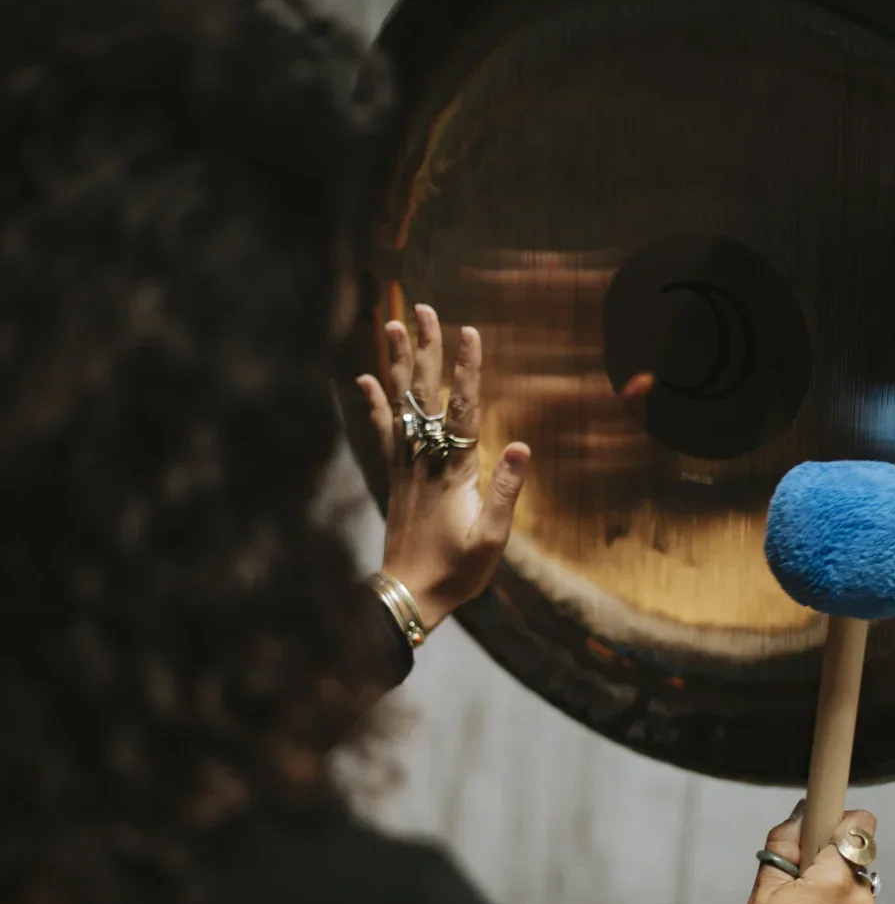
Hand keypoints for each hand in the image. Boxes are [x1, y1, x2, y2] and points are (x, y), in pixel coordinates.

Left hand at [356, 305, 529, 632]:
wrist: (409, 594)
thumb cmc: (456, 571)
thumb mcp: (491, 538)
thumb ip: (505, 492)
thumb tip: (520, 445)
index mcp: (453, 471)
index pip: (462, 409)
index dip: (466, 369)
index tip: (468, 331)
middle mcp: (425, 460)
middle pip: (426, 394)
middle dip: (427, 349)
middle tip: (423, 308)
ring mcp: (406, 466)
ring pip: (402, 404)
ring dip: (399, 363)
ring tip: (393, 325)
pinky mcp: (395, 477)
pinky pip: (383, 432)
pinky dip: (373, 403)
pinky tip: (365, 378)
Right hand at [727, 804, 878, 903]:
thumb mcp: (763, 891)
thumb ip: (784, 845)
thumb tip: (800, 818)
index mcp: (837, 882)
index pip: (860, 826)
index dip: (838, 820)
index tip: (819, 825)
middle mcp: (863, 902)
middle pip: (853, 857)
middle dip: (826, 861)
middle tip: (793, 883)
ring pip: (853, 887)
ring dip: (831, 889)